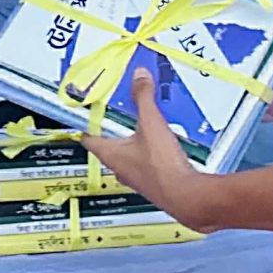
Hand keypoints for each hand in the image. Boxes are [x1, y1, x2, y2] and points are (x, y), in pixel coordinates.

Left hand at [82, 69, 218, 229]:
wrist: (186, 196)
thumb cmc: (162, 166)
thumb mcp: (151, 122)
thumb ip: (143, 97)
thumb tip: (139, 77)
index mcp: (111, 154)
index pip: (90, 139)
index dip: (87, 126)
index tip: (86, 118)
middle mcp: (121, 168)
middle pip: (110, 148)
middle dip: (114, 133)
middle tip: (119, 118)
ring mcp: (137, 178)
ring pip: (129, 158)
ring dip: (135, 144)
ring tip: (146, 129)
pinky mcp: (154, 184)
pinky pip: (147, 166)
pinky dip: (152, 155)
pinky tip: (165, 148)